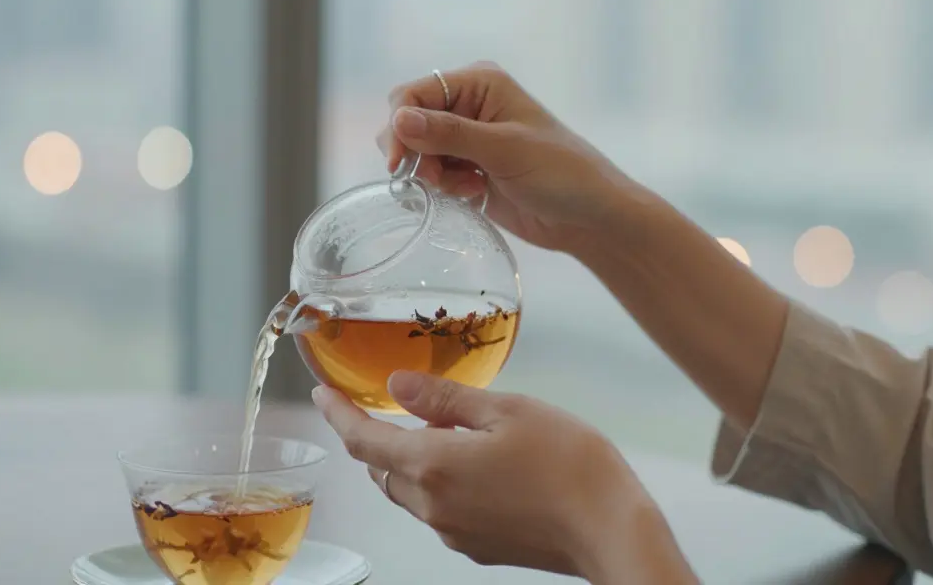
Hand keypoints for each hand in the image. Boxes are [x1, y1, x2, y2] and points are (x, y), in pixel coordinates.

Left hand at [312, 371, 661, 576]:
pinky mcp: (477, 546)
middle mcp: (433, 505)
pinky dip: (440, 482)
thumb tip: (397, 387)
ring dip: (411, 461)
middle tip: (395, 406)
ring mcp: (454, 531)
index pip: (363, 440)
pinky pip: (440, 510)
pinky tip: (475, 463)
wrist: (609, 529)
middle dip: (379, 437)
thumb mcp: (507, 411)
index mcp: (433, 465)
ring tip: (445, 429)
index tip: (323, 395)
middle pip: (383, 469)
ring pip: (411, 491)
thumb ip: (446, 398)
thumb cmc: (568, 464)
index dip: (338, 414)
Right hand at [376, 62, 652, 253]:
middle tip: (437, 179)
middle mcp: (468, 105)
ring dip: (432, 174)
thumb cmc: (560, 173)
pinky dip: (444, 188)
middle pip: (408, 122)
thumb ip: (450, 134)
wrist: (589, 217)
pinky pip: (432, 175)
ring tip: (467, 187)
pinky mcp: (467, 170)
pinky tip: (474, 194)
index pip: (415, 93)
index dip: (400, 124)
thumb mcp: (505, 149)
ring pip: (417, 152)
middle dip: (415, 153)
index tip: (399, 161)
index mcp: (479, 83)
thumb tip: (399, 119)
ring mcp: (467, 139)